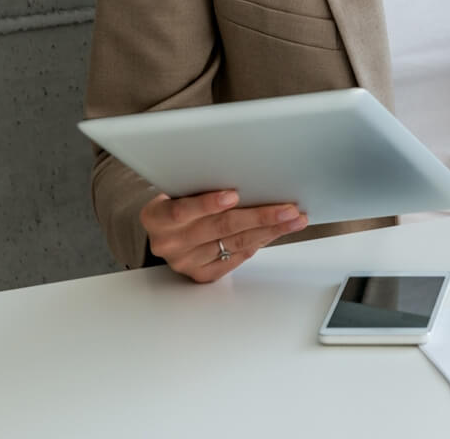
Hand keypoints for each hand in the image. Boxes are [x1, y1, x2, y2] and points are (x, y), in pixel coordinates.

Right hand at [140, 190, 308, 282]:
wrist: (165, 229)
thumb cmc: (179, 200)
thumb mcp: (179, 189)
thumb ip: (202, 185)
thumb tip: (250, 176)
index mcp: (156, 217)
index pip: (181, 211)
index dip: (208, 204)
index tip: (234, 194)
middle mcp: (168, 243)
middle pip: (219, 228)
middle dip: (259, 216)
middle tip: (288, 208)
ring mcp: (185, 262)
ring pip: (234, 243)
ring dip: (269, 230)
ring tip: (293, 219)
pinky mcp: (200, 274)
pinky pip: (235, 257)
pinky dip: (258, 242)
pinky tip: (275, 232)